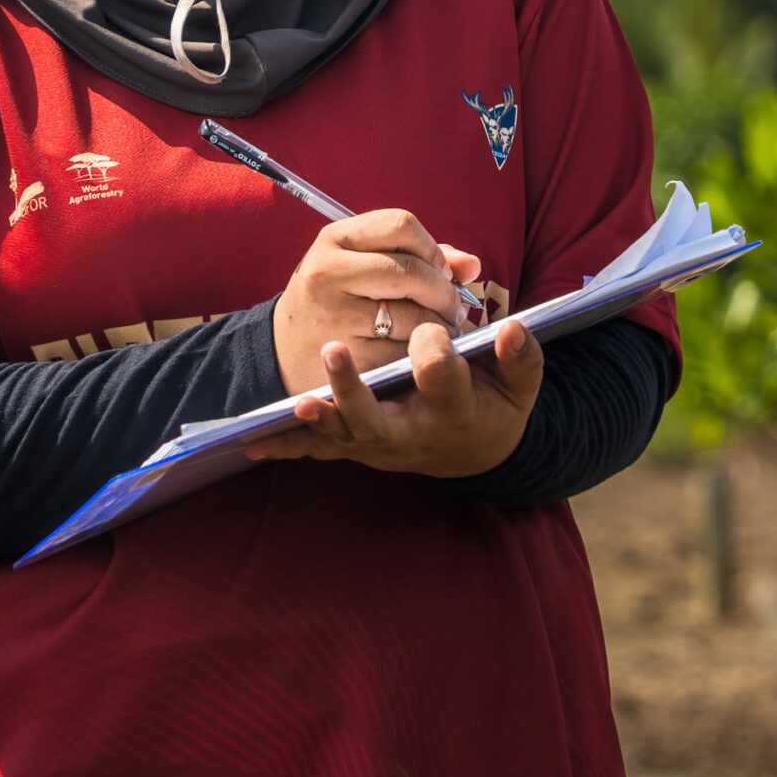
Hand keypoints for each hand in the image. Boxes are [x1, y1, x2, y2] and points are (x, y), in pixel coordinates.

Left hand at [244, 317, 542, 478]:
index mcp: (455, 409)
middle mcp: (412, 432)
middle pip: (377, 420)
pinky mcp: (358, 447)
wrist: (476, 450)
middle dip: (353, 390)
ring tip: (298, 399)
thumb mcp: (520, 384)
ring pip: (345, 436)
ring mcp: (381, 444)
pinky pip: (320, 450)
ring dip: (320, 418)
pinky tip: (254, 443)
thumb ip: (521, 356)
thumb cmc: (496, 403)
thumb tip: (516, 327)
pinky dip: (289, 446)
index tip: (438, 326)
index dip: (436, 349)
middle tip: (334, 349)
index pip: (441, 375)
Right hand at [269, 208, 480, 394]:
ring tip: (441, 330)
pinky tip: (419, 353)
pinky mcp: (346, 358)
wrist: (282, 351)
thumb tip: (472, 265)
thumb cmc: (336, 299)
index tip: (440, 270)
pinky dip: (422, 355)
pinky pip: (403, 352)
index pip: (402, 225)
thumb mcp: (362, 265)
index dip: (432, 248)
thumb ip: (420, 257)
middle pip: (411, 271)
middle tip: (454, 307)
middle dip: (444, 291)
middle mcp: (327, 273)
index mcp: (334, 239)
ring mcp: (334, 316)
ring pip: (413, 315)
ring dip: (440, 326)